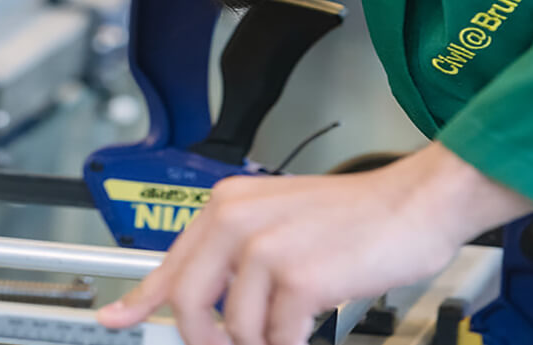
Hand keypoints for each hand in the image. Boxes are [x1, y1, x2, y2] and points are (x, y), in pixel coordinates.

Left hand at [97, 142, 532, 344]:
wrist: (416, 202)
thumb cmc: (357, 217)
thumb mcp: (279, 222)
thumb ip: (232, 257)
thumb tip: (188, 299)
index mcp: (227, 205)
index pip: (170, 264)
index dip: (140, 301)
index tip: (116, 319)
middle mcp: (237, 221)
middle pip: (190, 306)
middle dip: (208, 340)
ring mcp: (266, 250)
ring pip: (239, 332)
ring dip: (264, 343)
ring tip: (294, 324)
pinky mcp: (299, 279)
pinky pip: (279, 339)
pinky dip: (294, 344)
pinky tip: (314, 325)